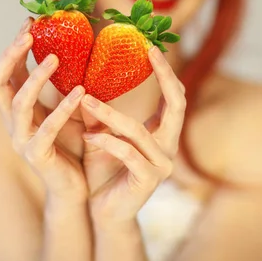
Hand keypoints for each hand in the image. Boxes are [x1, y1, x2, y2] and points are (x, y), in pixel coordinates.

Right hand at [0, 18, 88, 203]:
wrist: (74, 190)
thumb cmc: (72, 147)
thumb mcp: (68, 111)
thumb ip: (65, 87)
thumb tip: (80, 52)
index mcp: (19, 109)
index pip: (7, 72)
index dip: (14, 47)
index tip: (30, 21)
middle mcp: (14, 122)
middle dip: (11, 55)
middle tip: (29, 32)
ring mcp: (22, 140)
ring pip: (18, 103)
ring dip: (36, 78)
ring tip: (55, 57)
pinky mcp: (37, 156)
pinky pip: (47, 129)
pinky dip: (63, 108)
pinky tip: (81, 92)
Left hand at [80, 46, 186, 224]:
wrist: (103, 214)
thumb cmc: (104, 171)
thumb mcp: (101, 135)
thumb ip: (100, 113)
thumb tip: (85, 78)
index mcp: (163, 134)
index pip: (175, 97)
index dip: (166, 72)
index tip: (152, 46)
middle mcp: (169, 147)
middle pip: (177, 105)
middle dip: (164, 76)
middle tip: (148, 50)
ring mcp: (161, 166)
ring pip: (138, 131)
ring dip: (109, 114)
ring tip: (85, 100)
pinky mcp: (147, 181)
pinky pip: (127, 153)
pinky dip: (106, 142)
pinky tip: (89, 138)